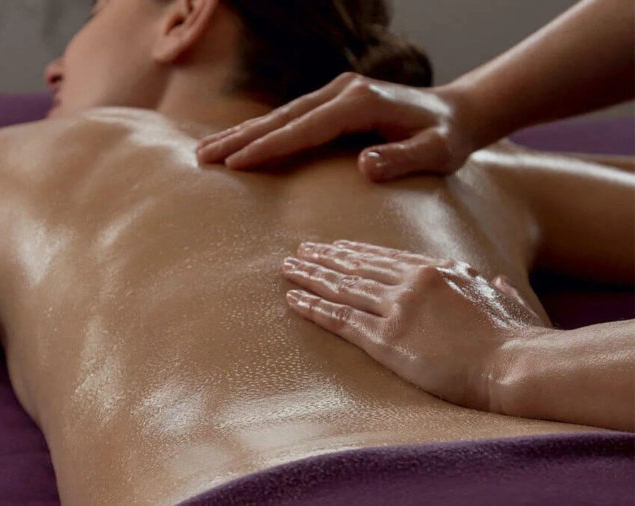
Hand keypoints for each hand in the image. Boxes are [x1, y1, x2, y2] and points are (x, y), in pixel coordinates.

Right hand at [196, 73, 478, 181]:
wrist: (458, 111)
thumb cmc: (448, 138)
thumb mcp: (438, 153)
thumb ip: (404, 160)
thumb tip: (364, 167)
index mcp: (360, 103)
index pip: (305, 128)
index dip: (269, 147)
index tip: (236, 163)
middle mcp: (342, 92)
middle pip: (281, 118)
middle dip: (240, 139)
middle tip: (202, 159)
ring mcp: (335, 93)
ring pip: (279, 115)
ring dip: (242, 134)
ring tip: (206, 152)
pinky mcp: (333, 101)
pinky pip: (290, 117)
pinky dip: (261, 131)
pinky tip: (239, 143)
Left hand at [281, 239, 542, 411]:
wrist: (516, 364)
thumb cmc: (519, 341)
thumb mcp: (509, 302)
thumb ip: (496, 288)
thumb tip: (497, 280)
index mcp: (440, 270)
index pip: (386, 257)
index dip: (355, 252)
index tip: (334, 247)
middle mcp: (413, 282)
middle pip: (357, 266)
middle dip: (325, 258)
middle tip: (300, 251)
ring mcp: (398, 309)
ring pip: (342, 287)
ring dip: (311, 276)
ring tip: (288, 268)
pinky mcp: (387, 340)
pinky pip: (340, 319)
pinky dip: (313, 307)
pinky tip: (293, 299)